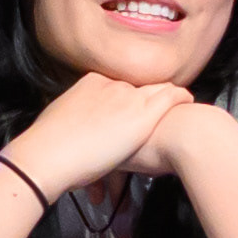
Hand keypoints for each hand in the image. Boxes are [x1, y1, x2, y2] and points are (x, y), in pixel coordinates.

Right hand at [3, 66, 192, 204]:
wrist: (48, 154)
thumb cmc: (49, 146)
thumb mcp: (62, 119)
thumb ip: (77, 116)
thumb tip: (80, 127)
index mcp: (91, 83)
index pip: (120, 85)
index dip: (130, 96)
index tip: (133, 107)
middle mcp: (112, 85)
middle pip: (140, 88)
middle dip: (149, 99)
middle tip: (158, 110)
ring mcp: (127, 98)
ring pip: (158, 89)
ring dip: (169, 97)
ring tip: (181, 102)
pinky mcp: (141, 114)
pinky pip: (170, 97)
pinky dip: (181, 97)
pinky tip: (188, 101)